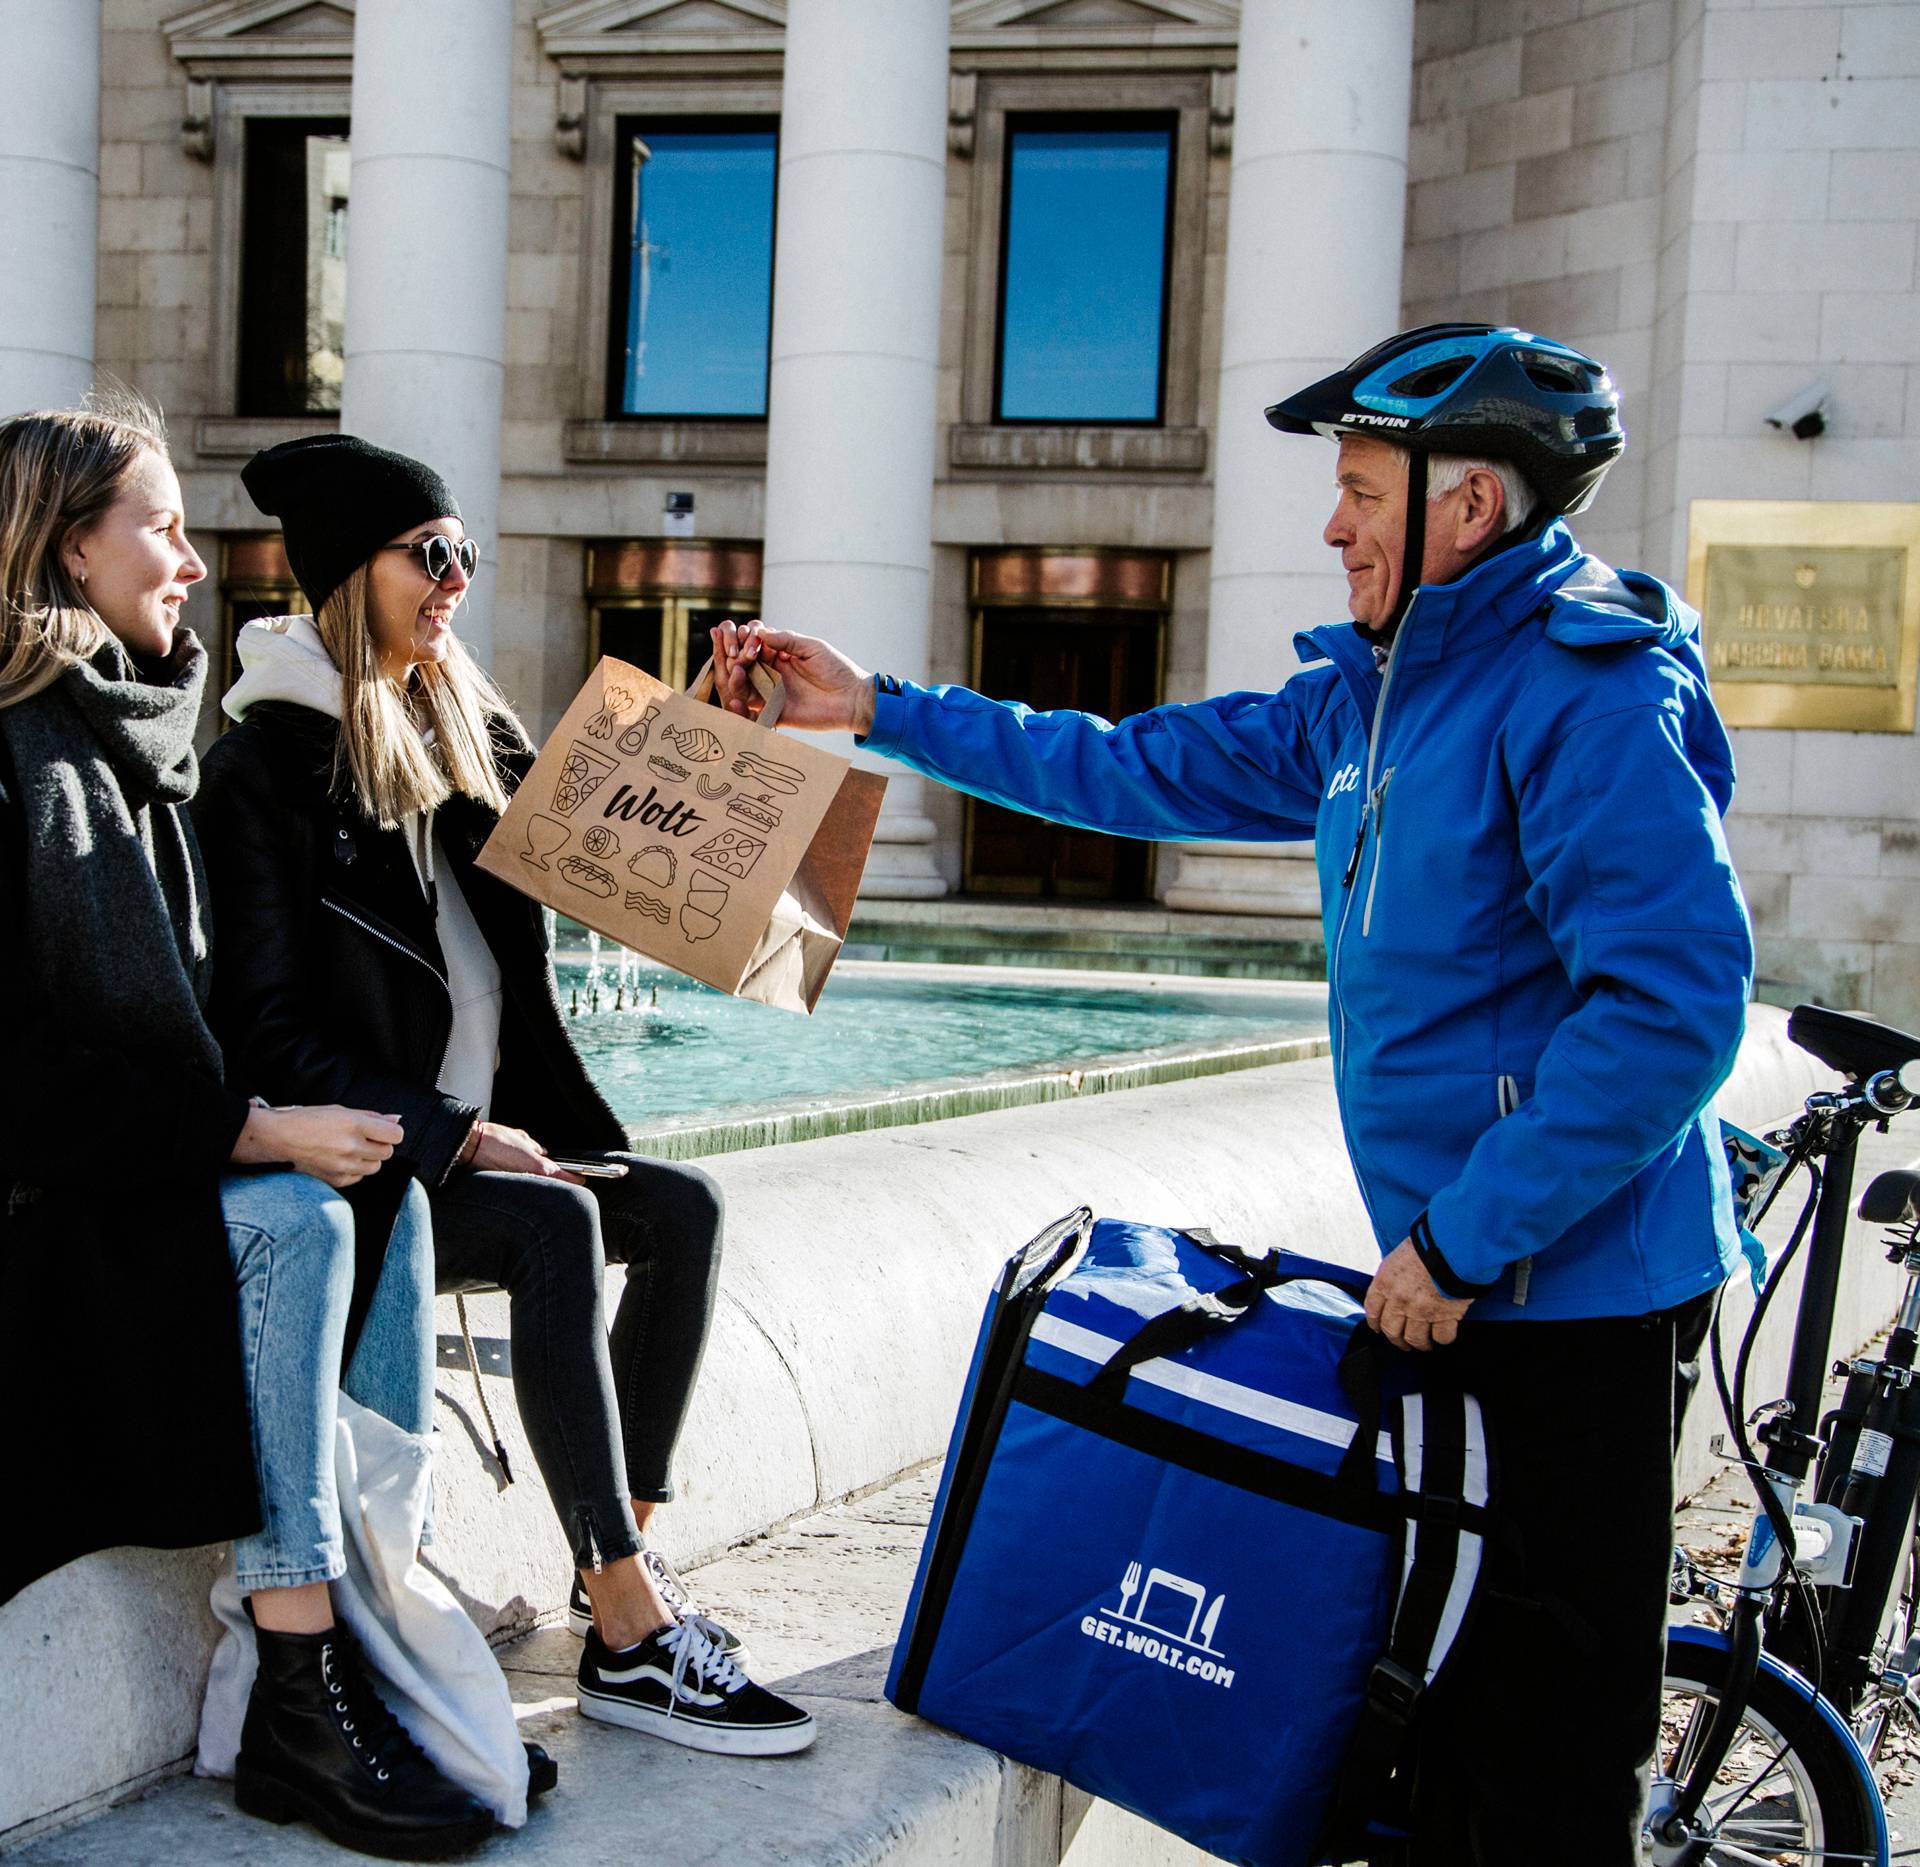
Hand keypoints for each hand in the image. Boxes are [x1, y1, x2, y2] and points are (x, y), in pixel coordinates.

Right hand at [232, 1104, 404, 1188]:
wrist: (278, 1138)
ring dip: (368, 1158)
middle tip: (363, 1139)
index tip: (383, 1131)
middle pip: (387, 1152)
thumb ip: (372, 1116)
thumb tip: (396, 1119)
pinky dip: (355, 1170)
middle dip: (379, 1145)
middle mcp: (351, 1146)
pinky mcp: (336, 1180)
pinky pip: (359, 1177)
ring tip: (350, 1149)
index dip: (391, 1132)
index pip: (395, 1135)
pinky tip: (340, 1160)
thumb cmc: (307, 1120)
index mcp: (354, 1124)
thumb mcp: (340, 1110)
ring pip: (375, 1167)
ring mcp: (344, 1165)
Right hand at [467, 1122, 583, 1185]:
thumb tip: (540, 1150)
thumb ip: (534, 1146)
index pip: (563, 1176)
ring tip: (536, 1175)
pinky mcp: (506, 1189)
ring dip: (540, 1183)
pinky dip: (526, 1184)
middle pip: (550, 1185)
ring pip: (536, 1187)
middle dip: (557, 1182)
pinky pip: (522, 1188)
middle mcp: (530, 1179)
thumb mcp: (521, 1137)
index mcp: (538, 1166)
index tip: (582, 1179)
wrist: (470, 1146)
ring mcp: (519, 1185)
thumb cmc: (494, 1139)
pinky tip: (522, 1177)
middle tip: (562, 1178)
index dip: (575, 1179)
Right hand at [710, 620, 873, 733]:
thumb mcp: (813, 648)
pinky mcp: (775, 715)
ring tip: (737, 674)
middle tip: (738, 656)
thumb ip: (787, 640)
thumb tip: (761, 633)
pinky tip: (736, 703)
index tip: (749, 637)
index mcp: (779, 655)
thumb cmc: (837, 670)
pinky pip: (753, 716)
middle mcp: (772, 673)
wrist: (853, 699)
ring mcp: (772, 694)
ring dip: (735, 681)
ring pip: (743, 688)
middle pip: (743, 665)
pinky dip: (741, 712)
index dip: (746, 639)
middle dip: (736, 658)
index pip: (753, 644)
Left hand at [1364, 1239, 1472, 1350]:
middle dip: (1397, 1340)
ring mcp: (1421, 1311)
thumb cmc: (1426, 1245)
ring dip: (1420, 1344)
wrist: (1451, 1246)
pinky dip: (1443, 1339)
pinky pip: (1441, 1337)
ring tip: (1426, 1344)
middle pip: (1392, 1331)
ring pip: (1415, 1339)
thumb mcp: (1398, 1257)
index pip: (1372, 1311)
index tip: (1380, 1328)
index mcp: (1384, 1283)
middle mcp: (1399, 1301)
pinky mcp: (1445, 1316)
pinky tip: (1444, 1336)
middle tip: (1404, 1342)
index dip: (1376, 1324)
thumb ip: (1392, 1277)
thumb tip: (1393, 1289)